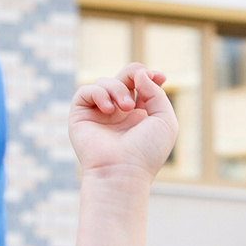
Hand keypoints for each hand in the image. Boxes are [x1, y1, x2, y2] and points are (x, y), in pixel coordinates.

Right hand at [70, 63, 178, 181]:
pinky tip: (108, 110)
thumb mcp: (165, 120)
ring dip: (118, 89)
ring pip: (105, 82)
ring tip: (125, 108)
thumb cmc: (146, 152)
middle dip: (133, 73)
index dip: (148, 75)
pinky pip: (86, 91)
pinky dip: (98, 93)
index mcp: (139, 115)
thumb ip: (156, 93)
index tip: (160, 77)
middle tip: (138, 81)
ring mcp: (99, 114)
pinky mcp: (80, 116)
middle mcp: (119, 113)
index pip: (140, 84)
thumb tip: (140, 74)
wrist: (123, 172)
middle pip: (123, 76)